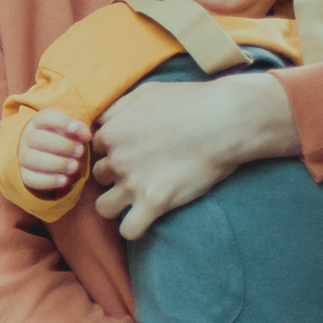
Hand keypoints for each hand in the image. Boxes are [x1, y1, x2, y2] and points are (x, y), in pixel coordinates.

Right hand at [17, 109, 90, 195]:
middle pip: (39, 139)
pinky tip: (64, 180)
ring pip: (34, 159)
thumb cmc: (61, 139)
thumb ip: (79, 129)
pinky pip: (31, 179)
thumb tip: (86, 135)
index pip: (45, 117)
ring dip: (57, 163)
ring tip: (74, 166)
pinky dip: (49, 181)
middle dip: (63, 145)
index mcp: (37, 123)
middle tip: (80, 151)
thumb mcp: (69, 130)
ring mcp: (23, 157)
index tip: (75, 129)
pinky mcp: (24, 174)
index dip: (61, 122)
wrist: (44, 156)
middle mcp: (27, 138)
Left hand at [91, 73, 298, 240]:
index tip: (133, 152)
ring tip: (136, 199)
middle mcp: (117, 160)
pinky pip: (128, 230)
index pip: (97, 150)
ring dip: (116, 204)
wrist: (226, 120)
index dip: (113, 152)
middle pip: (99, 177)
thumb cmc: (190, 102)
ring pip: (103, 207)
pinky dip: (133, 228)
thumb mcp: (146, 92)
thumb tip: (102, 121)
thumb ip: (118, 108)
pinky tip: (146, 218)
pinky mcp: (155, 203)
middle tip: (141, 172)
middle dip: (115, 176)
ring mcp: (133, 183)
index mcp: (112, 133)